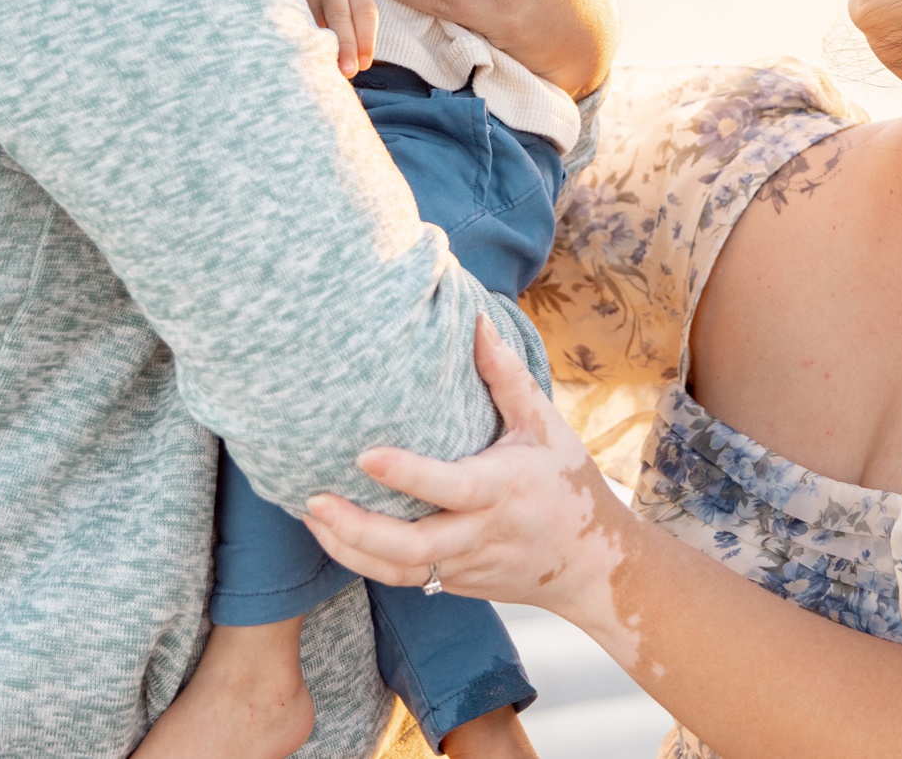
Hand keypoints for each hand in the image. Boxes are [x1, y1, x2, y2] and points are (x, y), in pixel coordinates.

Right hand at [294, 0, 376, 76]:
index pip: (365, 12)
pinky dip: (297, 40)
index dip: (367, 40)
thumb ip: (354, 26)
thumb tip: (351, 69)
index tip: (364, 65)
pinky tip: (297, 57)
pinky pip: (292, 20)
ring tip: (321, 70)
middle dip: (346, 45)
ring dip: (317, 47)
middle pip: (340, 15)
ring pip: (313, 20)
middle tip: (349, 71)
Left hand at [305, 316, 635, 625]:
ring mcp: (466, 565)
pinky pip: (404, 577)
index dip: (408, 475)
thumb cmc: (568, 485)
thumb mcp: (545, 426)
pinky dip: (364, 561)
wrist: (592, 566)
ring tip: (310, 518)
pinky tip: (333, 536)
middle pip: (414, 546)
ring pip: (401, 570)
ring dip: (350, 549)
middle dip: (359, 528)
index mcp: (504, 490)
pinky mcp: (454, 583)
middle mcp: (482, 534)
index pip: (452, 487)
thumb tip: (476, 318)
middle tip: (314, 500)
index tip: (365, 454)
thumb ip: (507, 375)